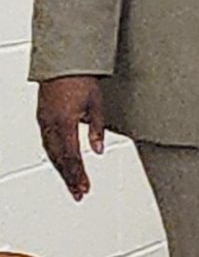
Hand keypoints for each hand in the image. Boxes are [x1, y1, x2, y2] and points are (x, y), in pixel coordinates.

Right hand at [35, 75, 108, 200]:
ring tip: (73, 184)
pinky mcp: (42, 118)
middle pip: (59, 158)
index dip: (78, 174)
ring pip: (50, 152)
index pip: (71, 155)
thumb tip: (98, 151)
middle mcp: (50, 124)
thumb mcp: (96, 105)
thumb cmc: (82, 80)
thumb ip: (96, 129)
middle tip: (79, 193)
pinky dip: (54, 157)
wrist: (64, 63)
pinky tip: (61, 164)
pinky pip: (46, 142)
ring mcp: (44, 121)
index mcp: (64, 122)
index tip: (84, 188)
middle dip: (70, 178)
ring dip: (62, 170)